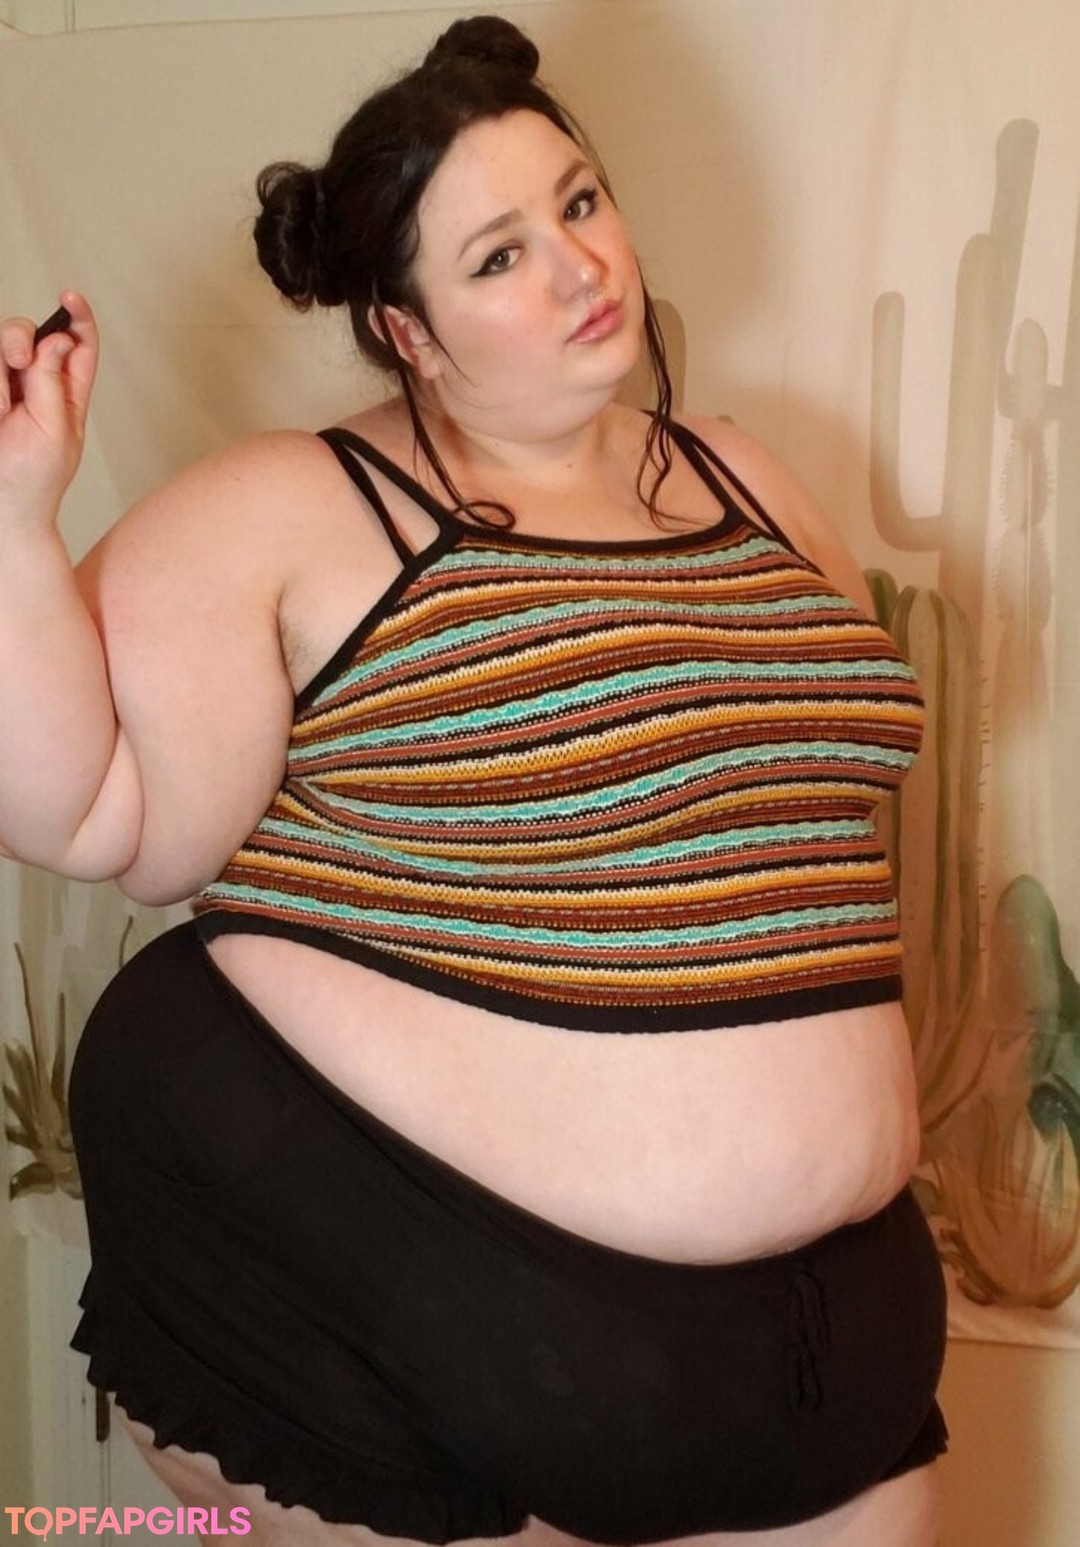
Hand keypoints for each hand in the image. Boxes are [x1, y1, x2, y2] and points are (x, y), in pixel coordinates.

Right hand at [0, 291, 98, 526]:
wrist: (2, 508)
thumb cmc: (34, 479)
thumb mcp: (56, 431)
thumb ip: (53, 382)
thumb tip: (56, 340)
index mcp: (66, 392)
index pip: (77, 344)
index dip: (77, 316)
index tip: (68, 296)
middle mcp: (34, 384)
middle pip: (27, 334)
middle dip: (20, 338)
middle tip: (18, 360)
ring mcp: (3, 387)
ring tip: (1, 409)